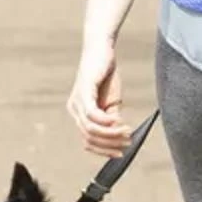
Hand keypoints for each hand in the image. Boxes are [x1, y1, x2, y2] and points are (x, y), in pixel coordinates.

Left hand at [67, 39, 131, 155]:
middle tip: (127, 142)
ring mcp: (77, 100)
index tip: (120, 153)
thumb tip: (117, 135)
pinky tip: (118, 122)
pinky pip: (91, 114)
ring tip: (126, 133)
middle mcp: (74, 109)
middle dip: (110, 144)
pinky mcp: (84, 90)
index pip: (87, 140)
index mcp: (79, 113)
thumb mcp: (112, 101)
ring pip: (90, 129)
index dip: (104, 150)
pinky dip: (105, 122)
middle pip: (89, 137)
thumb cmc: (106, 73)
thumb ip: (112, 118)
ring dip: (110, 135)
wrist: (102, 47)